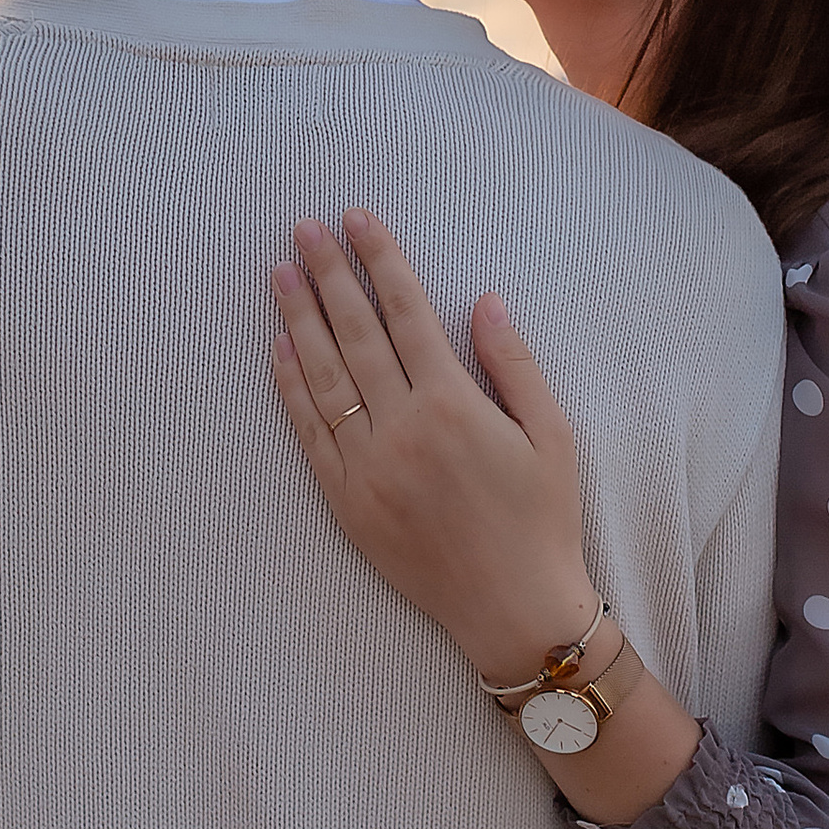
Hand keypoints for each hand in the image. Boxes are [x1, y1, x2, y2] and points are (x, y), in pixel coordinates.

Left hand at [270, 210, 594, 687]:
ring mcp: (368, 467)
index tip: (358, 218)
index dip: (380, 259)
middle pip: (355, 331)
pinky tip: (279, 348)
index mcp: (453, 405)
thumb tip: (482, 299)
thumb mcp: (550, 434)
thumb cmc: (542, 519)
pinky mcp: (347, 502)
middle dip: (328, 273)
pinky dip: (290, 387)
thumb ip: (513, 363)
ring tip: (280, 271)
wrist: (512, 610)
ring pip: (323, 375)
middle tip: (304, 226)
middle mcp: (402, 429)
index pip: (405, 311)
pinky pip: (309, 432)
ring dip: (298, 318)